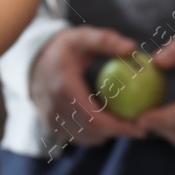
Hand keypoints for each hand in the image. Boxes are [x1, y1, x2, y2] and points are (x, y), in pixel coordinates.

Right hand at [31, 27, 146, 146]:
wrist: (33, 61)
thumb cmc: (65, 48)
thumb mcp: (84, 37)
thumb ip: (107, 41)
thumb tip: (133, 49)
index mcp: (64, 88)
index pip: (95, 118)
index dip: (119, 126)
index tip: (141, 127)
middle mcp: (54, 108)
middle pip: (93, 131)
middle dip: (118, 132)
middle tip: (140, 127)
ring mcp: (50, 119)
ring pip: (85, 137)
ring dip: (108, 134)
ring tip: (126, 124)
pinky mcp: (50, 126)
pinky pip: (77, 137)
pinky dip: (94, 134)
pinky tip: (108, 124)